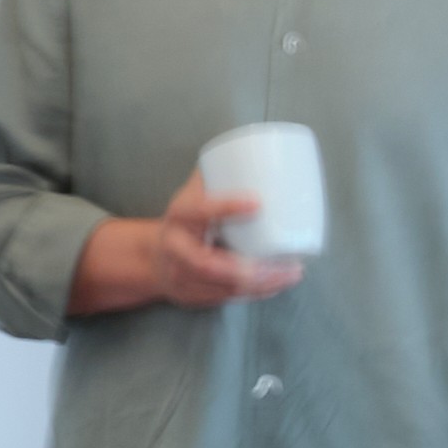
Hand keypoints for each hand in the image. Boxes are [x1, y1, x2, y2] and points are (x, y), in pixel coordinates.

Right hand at [80, 181, 299, 312]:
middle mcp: (175, 250)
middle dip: (252, 269)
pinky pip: (227, 298)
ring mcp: (181, 277)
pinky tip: (279, 284)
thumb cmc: (187, 220)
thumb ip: (216, 175)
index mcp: (178, 217)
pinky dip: (256, 293)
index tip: (258, 202)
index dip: (224, 207)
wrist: (153, 257)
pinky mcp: (193, 296)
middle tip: (291, 263)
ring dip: (262, 284)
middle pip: (209, 265)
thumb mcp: (193, 194)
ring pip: (222, 287)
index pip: (197, 211)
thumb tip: (253, 148)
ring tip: (293, 273)